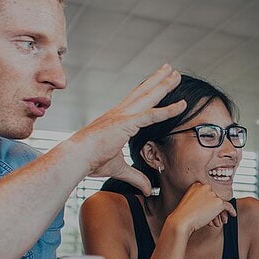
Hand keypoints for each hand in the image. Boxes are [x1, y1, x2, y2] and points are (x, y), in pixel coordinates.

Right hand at [56, 65, 186, 194]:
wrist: (76, 158)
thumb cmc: (91, 161)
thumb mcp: (119, 169)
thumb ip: (136, 177)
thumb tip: (147, 189)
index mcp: (117, 120)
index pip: (137, 102)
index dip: (149, 92)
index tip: (159, 83)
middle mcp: (120, 113)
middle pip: (144, 92)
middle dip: (159, 80)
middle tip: (172, 69)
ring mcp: (123, 116)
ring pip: (149, 96)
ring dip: (164, 84)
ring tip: (176, 73)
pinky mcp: (126, 123)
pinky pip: (151, 115)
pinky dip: (168, 110)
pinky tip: (182, 104)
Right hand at [166, 183, 236, 234]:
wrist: (182, 221)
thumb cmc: (183, 215)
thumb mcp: (190, 203)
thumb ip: (201, 201)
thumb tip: (212, 206)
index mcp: (197, 185)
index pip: (209, 193)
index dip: (210, 204)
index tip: (209, 211)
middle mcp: (205, 187)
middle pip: (215, 198)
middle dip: (215, 209)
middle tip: (215, 219)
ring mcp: (212, 194)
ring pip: (220, 204)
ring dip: (219, 214)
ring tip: (217, 223)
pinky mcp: (218, 202)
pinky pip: (228, 206)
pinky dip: (231, 211)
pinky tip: (233, 214)